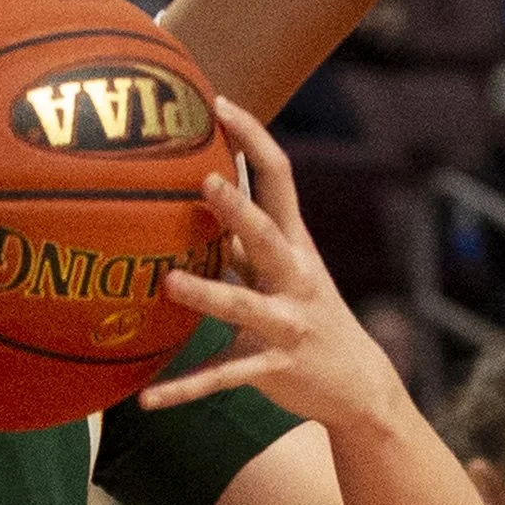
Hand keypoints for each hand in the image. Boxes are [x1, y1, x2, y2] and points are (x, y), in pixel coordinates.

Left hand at [141, 99, 400, 433]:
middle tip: (205, 181)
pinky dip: (184, 389)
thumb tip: (201, 188)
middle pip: (268, 235)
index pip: (280, 176)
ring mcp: (287, 324)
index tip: (219, 103)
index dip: (252, 138)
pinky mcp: (273, 368)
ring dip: (207, 295)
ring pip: (244, 306)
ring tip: (168, 284)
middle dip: (239, 210)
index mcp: (296, 243)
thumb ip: (245, 237)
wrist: (359, 386)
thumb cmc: (307, 313)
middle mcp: (295, 278)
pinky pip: (223, 378)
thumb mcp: (285, 269)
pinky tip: (146, 401)